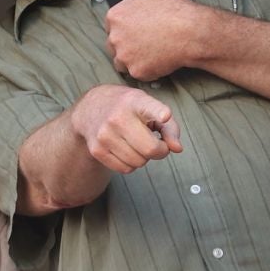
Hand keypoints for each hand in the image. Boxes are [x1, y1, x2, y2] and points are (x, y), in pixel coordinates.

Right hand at [68, 83, 182, 173]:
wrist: (92, 108)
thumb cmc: (128, 108)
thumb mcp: (150, 107)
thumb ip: (169, 127)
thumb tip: (177, 149)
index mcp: (135, 101)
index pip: (150, 108)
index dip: (159, 113)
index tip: (165, 115)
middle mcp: (118, 117)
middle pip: (150, 149)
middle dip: (159, 151)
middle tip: (156, 143)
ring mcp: (105, 134)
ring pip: (138, 162)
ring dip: (143, 158)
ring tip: (137, 143)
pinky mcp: (97, 150)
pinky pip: (125, 169)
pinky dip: (130, 164)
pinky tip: (125, 149)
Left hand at [105, 0, 211, 80]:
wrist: (192, 31)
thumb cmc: (174, 6)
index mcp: (115, 15)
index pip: (114, 23)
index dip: (129, 24)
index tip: (143, 24)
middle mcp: (115, 36)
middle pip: (116, 42)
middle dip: (130, 41)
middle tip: (150, 37)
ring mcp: (125, 55)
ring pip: (123, 59)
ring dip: (133, 56)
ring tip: (153, 48)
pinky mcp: (137, 71)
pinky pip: (136, 72)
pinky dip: (145, 68)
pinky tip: (158, 58)